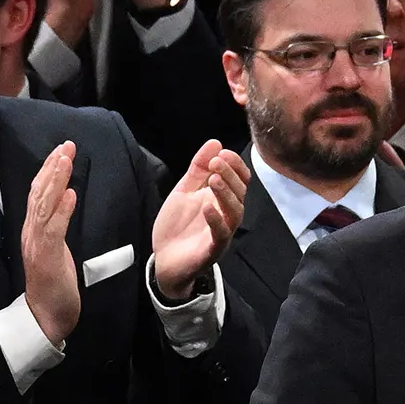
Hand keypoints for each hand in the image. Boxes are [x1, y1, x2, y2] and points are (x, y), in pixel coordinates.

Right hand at [21, 142, 81, 343]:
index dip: (48, 170)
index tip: (61, 150)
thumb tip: (67, 199)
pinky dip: (62, 211)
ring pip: (43, 206)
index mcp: (34, 230)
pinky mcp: (45, 258)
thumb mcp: (57, 249)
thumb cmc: (54, 284)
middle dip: (53, 167)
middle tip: (66, 145)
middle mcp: (31, 233)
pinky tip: (71, 195)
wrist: (45, 316)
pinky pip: (53, 231)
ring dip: (55, 182)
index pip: (38, 194)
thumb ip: (58, 225)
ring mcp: (36, 245)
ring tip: (65, 160)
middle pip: (38, 193)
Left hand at [153, 141, 248, 298]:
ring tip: (213, 179)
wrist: (164, 260)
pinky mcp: (212, 249)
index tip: (222, 153)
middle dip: (229, 174)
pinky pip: (221, 234)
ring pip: (235, 211)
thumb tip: (215, 142)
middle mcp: (226, 215)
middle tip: (215, 162)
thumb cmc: (177, 226)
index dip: (235, 165)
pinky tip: (207, 206)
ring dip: (226, 193)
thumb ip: (198, 168)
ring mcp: (221, 232)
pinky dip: (216, 219)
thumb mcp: (184, 190)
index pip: (240, 179)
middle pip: (240, 192)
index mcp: (221, 199)